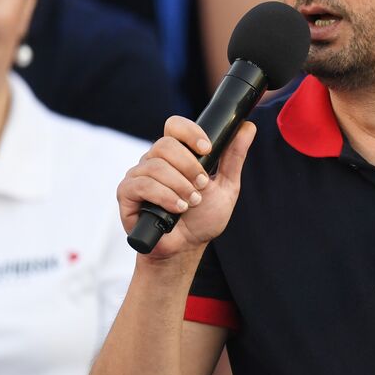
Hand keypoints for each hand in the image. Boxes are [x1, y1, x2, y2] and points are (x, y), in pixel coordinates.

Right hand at [118, 116, 254, 259]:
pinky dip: (164, 196)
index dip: (190, 132)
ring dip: (179, 185)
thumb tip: (248, 127)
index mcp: (176, 154)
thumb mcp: (227, 187)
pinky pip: (141, 185)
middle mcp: (154, 161)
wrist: (186, 248)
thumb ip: (234, 157)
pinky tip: (177, 208)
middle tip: (202, 185)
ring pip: (155, 165)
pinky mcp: (126, 193)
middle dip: (189, 165)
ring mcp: (138, 175)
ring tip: (192, 202)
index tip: (207, 149)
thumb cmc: (203, 217)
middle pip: (165, 144)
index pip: (175, 126)